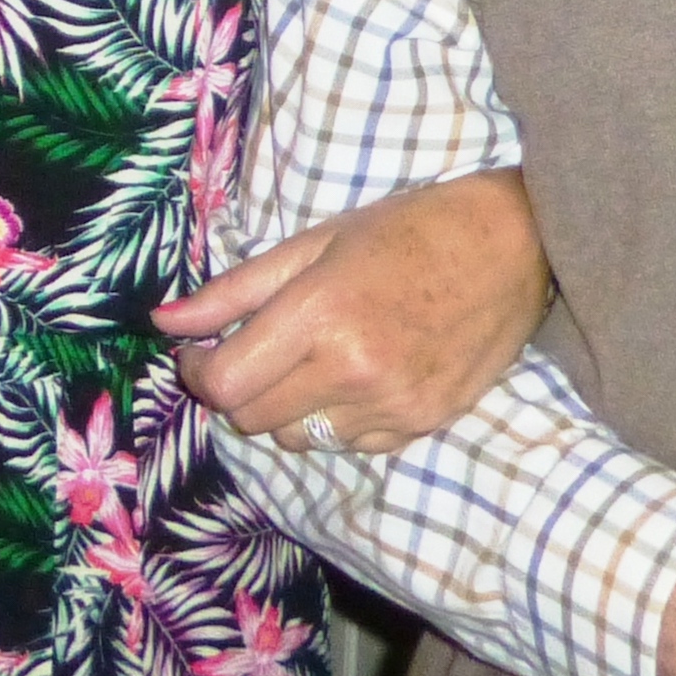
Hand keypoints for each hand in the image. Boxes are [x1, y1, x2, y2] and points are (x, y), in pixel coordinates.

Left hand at [154, 169, 550, 450]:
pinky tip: (356, 376)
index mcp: (320, 316)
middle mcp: (354, 371)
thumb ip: (234, 290)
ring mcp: (392, 405)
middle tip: (253, 353)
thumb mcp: (312, 244)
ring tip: (311, 361)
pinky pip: (350, 446)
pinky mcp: (423, 425)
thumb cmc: (406, 230)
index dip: (198, 374)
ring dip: (287, 409)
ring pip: (299, 440)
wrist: (513, 245)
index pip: (226, 384)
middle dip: (238, 390)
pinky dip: (337, 420)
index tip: (199, 354)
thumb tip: (163, 322)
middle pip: (255, 420)